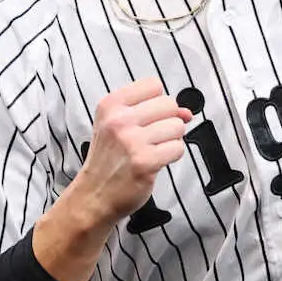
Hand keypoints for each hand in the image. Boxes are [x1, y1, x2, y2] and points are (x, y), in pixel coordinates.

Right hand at [34, 78, 191, 280]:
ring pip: (177, 126)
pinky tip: (156, 161)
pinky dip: (172, 155)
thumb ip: (152, 112)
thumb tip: (187, 112)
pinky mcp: (144, 162)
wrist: (94, 195)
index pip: (153, 85)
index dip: (158, 102)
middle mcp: (119, 120)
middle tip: (152, 137)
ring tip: (153, 149)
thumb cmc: (109, 159)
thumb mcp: (119, 126)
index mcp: (110, 105)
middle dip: (168, 121)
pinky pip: (177, 148)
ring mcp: (131, 141)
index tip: (149, 117)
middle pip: (169, 104)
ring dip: (171, 139)